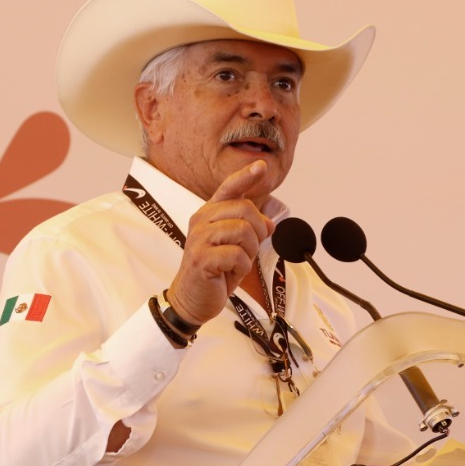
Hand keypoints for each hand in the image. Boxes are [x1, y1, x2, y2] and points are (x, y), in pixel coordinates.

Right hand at [167, 161, 274, 324]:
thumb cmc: (214, 271)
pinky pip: (237, 255)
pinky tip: (229, 273)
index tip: (262, 166)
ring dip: (249, 252)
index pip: (229, 188)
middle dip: (258, 232)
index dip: (246, 176)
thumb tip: (271, 223)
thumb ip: (250, 230)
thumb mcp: (235, 246)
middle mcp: (201, 220)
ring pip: (244, 231)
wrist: (193, 298)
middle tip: (248, 250)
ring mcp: (199, 238)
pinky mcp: (201, 258)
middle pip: (246, 210)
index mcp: (209, 213)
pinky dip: (241, 267)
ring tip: (237, 263)